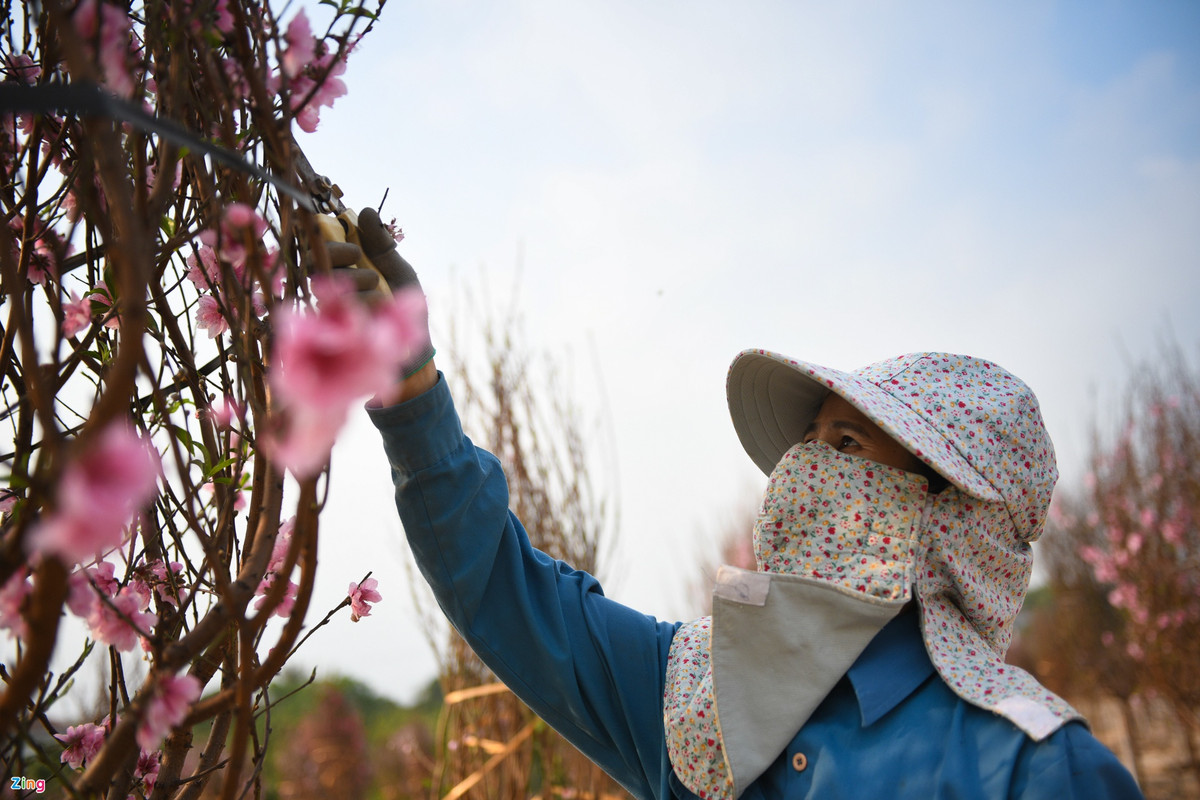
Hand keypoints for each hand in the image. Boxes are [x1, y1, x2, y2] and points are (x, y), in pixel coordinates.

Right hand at [304, 207, 437, 401]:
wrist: (413, 346)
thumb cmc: (403, 305)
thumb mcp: (398, 268)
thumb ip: (380, 242)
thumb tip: (364, 210)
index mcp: (343, 265)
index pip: (320, 241)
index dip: (327, 234)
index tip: (354, 242)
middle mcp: (329, 282)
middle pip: (313, 256)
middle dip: (337, 252)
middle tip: (358, 257)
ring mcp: (326, 305)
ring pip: (325, 278)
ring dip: (355, 278)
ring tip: (378, 287)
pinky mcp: (329, 327)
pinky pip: (336, 305)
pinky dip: (361, 302)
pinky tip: (378, 306)